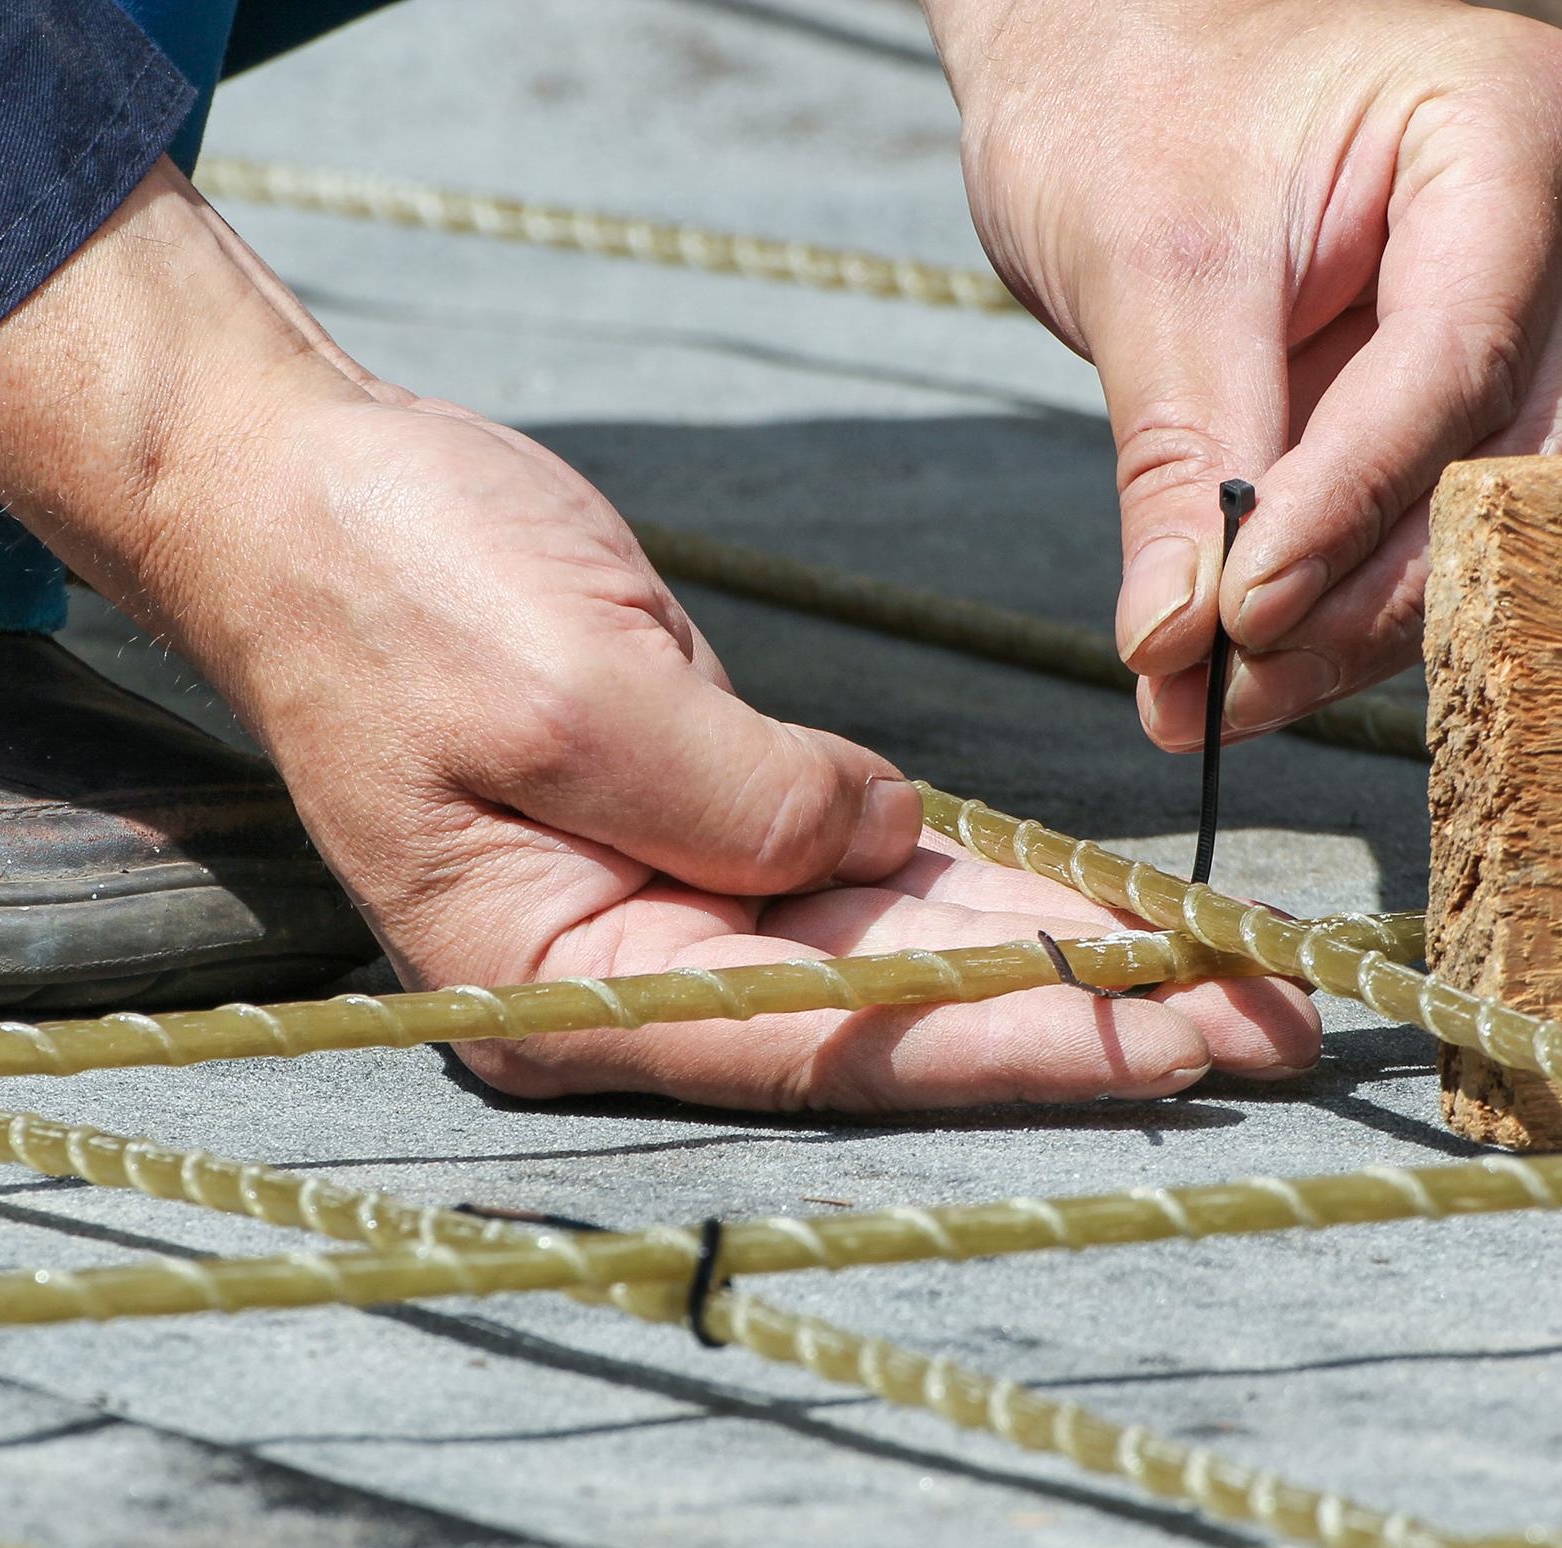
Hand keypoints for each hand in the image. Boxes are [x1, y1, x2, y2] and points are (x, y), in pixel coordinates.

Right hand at [0, 164, 1317, 1110]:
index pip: (819, 1042)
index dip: (1003, 1044)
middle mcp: (622, 980)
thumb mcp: (561, 687)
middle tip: (1262, 1034)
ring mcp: (663, 909)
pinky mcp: (703, 827)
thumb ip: (736, 795)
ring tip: (1227, 983)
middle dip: (1077, 1025)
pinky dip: (985, 889)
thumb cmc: (386, 582)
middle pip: (883, 1025)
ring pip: (897, 957)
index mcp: (556, 987)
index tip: (1164, 1045)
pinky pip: (868, 877)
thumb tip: (882, 846)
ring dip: (1061, 966)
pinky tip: (1110, 913)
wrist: (299, 488)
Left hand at [930, 0, 1561, 744]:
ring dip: (1340, 629)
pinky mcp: (1483, 388)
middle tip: (1215, 696)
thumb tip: (1177, 645)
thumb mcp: (1142, 269)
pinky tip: (1236, 669)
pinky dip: (1334, 603)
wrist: (1113, 61)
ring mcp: (1544, 307)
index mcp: (1516, 126)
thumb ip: (1180, 460)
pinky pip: (1433, 523)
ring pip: (1474, 520)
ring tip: (1203, 701)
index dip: (1351, 505)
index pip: (1457, 356)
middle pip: (1491, 460)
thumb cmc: (1132, 101)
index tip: (1242, 615)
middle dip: (1349, 596)